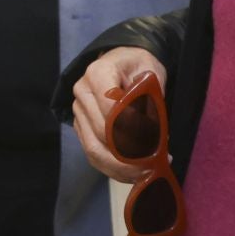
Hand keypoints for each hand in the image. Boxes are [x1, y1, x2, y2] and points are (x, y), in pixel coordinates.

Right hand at [71, 46, 167, 183]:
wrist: (124, 62)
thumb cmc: (140, 67)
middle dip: (129, 155)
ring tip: (145, 173)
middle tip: (155, 164)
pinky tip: (133, 173)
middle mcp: (82, 92)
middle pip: (101, 134)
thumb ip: (149, 101)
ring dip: (121, 168)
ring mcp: (79, 111)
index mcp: (98, 73)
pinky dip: (113, 169)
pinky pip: (93, 154)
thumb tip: (151, 135)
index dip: (132, 130)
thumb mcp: (151, 75)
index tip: (156, 145)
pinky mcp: (81, 127)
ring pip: (94, 150)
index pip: (110, 108)